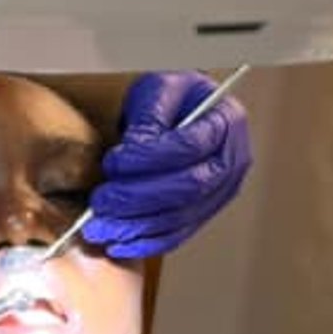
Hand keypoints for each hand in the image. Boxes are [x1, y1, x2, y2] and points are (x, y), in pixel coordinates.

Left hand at [88, 70, 251, 260]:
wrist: (181, 112)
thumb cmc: (170, 98)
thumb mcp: (158, 90)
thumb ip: (149, 119)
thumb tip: (134, 151)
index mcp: (225, 121)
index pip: (189, 146)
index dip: (148, 158)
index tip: (113, 162)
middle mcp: (232, 160)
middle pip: (188, 188)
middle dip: (138, 199)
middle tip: (101, 202)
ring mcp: (222, 191)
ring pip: (182, 216)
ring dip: (137, 226)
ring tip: (100, 228)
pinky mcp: (205, 212)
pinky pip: (179, 233)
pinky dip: (148, 242)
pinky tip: (120, 244)